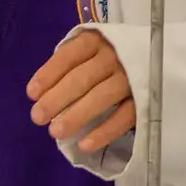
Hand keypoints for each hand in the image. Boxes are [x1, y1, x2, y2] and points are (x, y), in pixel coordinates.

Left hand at [27, 30, 135, 152]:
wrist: (153, 60)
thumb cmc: (106, 59)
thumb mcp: (87, 54)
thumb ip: (67, 68)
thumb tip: (40, 95)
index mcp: (95, 41)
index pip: (69, 56)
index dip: (49, 74)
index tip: (32, 94)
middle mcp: (114, 56)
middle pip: (82, 78)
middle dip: (57, 98)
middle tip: (38, 117)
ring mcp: (131, 77)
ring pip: (102, 96)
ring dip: (76, 115)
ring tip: (56, 132)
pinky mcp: (144, 99)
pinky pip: (124, 117)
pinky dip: (104, 131)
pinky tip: (85, 144)